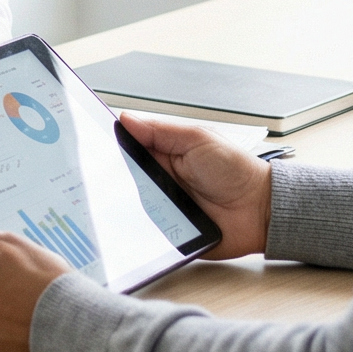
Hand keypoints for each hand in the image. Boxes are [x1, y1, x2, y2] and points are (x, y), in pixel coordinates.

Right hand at [119, 111, 271, 259]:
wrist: (259, 211)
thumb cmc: (236, 170)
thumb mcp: (198, 139)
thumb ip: (160, 130)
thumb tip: (125, 118)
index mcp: (164, 153)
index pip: (128, 147)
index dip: (111, 146)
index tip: (93, 144)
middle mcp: (159, 179)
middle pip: (123, 178)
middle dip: (112, 178)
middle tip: (104, 177)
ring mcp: (161, 206)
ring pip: (128, 206)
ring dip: (123, 205)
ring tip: (119, 202)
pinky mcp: (167, 232)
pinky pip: (144, 232)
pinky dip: (138, 229)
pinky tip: (133, 227)